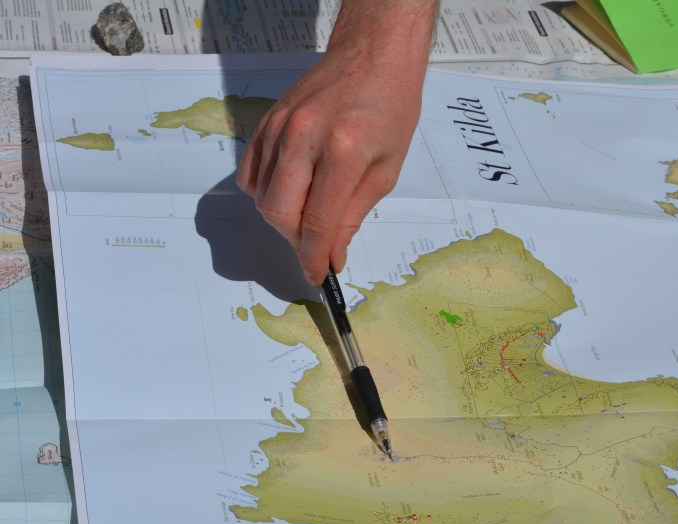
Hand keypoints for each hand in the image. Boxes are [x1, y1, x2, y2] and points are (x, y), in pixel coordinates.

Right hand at [236, 11, 429, 285]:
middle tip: (316, 248)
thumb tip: (331, 254)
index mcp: (342, 150)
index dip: (314, 257)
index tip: (317, 276)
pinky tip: (291, 194)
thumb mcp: (386, 169)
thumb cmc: (389, 108)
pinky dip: (266, 195)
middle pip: (278, 213)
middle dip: (295, 242)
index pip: (316, 221)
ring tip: (309, 218)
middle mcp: (304, 137)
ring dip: (283, 220)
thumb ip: (354, 214)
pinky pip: (251, 174)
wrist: (372, 56)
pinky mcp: (266, 123)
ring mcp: (279, 128)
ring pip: (261, 197)